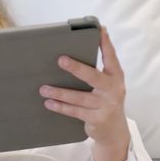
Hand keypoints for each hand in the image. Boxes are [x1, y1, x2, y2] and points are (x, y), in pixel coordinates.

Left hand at [39, 26, 129, 151]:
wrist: (115, 131)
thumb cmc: (106, 101)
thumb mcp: (107, 85)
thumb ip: (97, 71)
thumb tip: (73, 53)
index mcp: (116, 76)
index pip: (111, 57)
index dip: (105, 43)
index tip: (99, 29)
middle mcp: (113, 89)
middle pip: (93, 77)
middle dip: (76, 68)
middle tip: (60, 60)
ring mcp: (106, 105)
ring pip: (79, 97)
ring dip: (60, 93)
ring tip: (43, 88)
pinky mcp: (97, 118)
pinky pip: (75, 111)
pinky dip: (61, 107)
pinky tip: (49, 103)